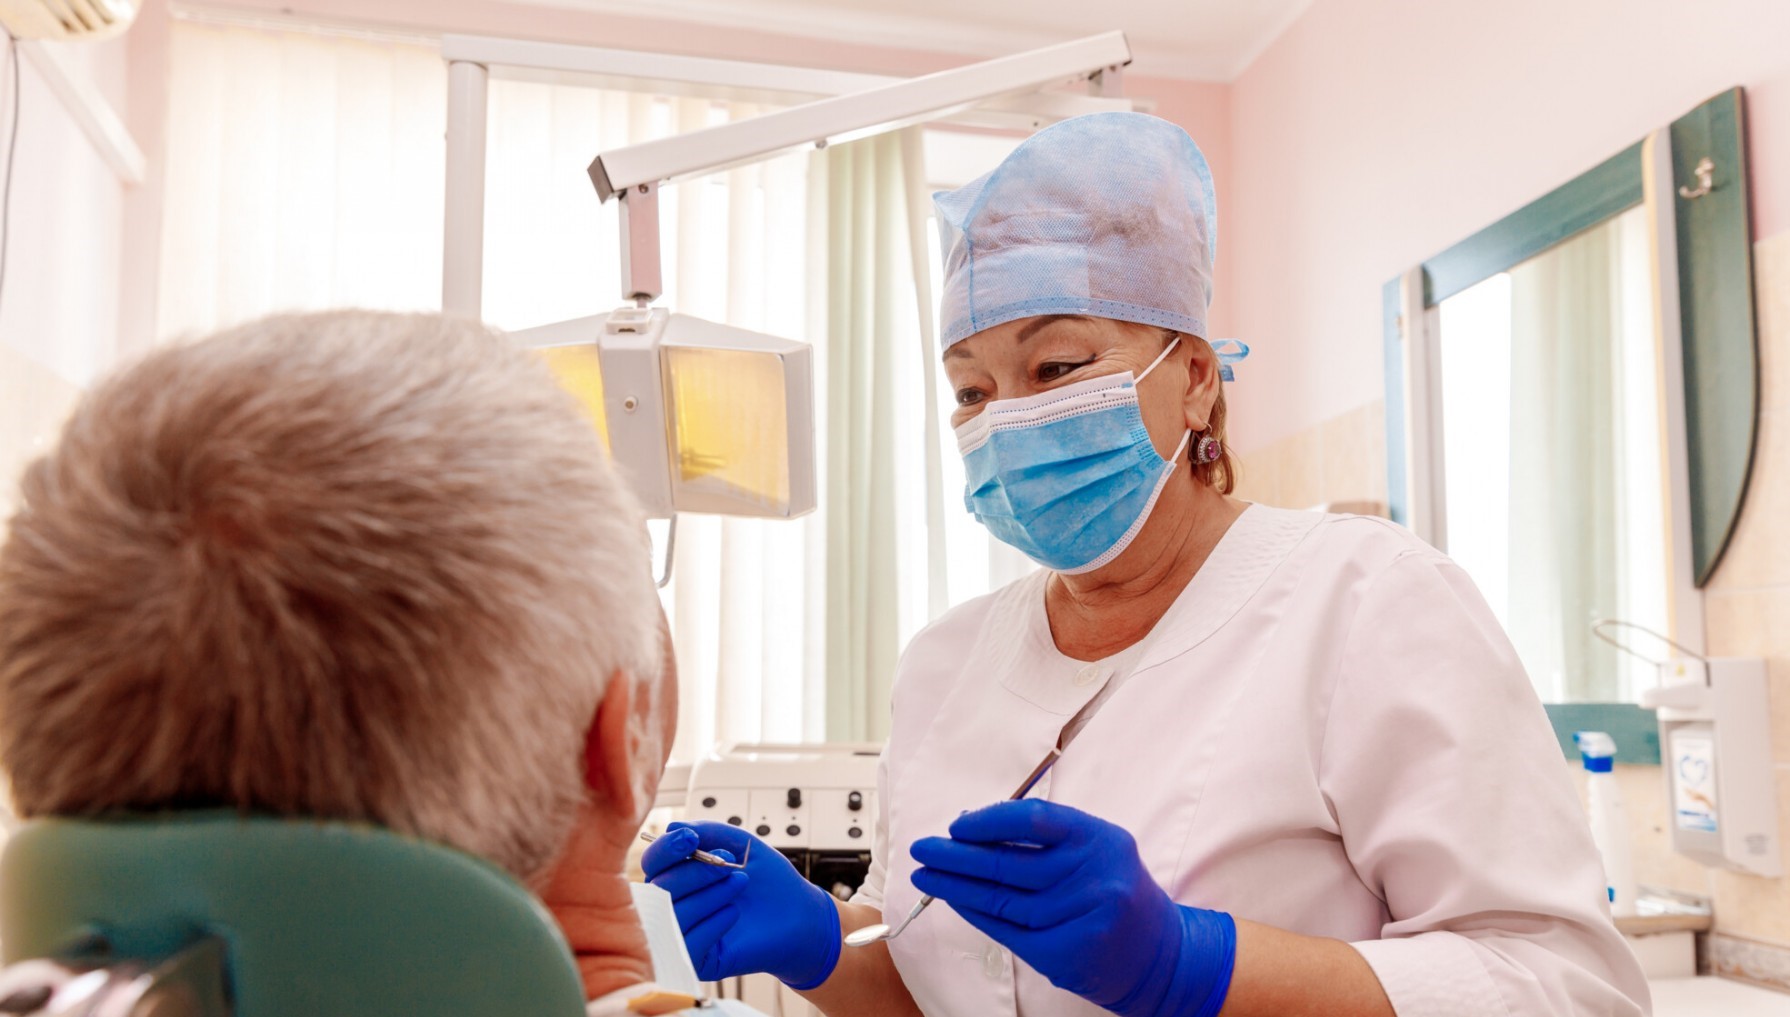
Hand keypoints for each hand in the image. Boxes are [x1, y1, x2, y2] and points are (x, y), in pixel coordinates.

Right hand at [642, 822, 841, 988]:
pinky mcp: (698, 962)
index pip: (652, 863)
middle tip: (728, 864)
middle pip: (660, 888)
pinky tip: (734, 913)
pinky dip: (713, 923)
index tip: (690, 839)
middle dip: (695, 872)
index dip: (666, 849)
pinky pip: (690, 944)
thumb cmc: (768, 881)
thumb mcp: (740, 844)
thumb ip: (707, 831)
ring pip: (674, 915)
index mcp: (678, 877)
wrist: (798, 914)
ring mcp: (684, 936)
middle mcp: (674, 906)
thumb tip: (672, 826)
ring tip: (739, 884)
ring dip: (709, 895)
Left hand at [910, 799, 1234, 1016]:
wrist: (1157, 954)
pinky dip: (975, 915)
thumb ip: (1040, 837)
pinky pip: (1008, 931)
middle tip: (922, 849)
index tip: (955, 826)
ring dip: (955, 887)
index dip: (988, 821)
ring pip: (1002, 900)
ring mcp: (1081, 917)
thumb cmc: (1113, 890)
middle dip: (956, 856)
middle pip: (1008, 863)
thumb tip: (969, 824)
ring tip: (925, 876)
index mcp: (1099, 838)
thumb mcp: (1091, 849)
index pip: (1032, 820)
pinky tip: (954, 902)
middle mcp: (1094, 875)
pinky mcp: (1067, 952)